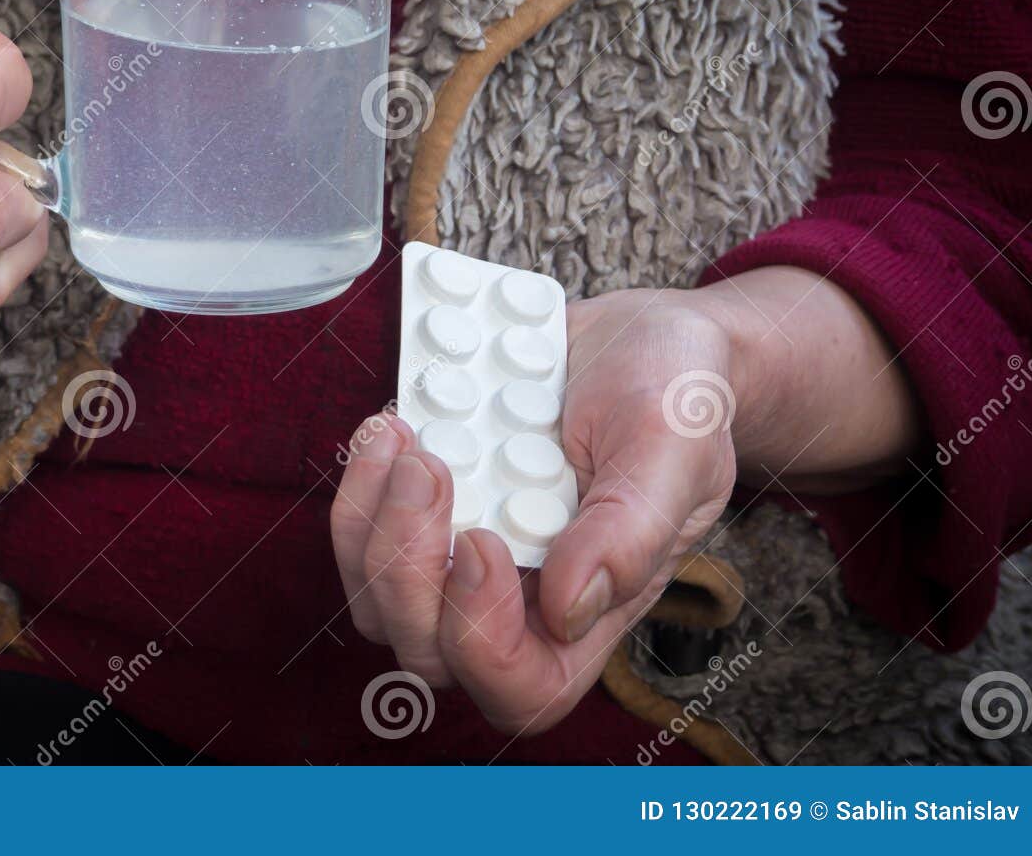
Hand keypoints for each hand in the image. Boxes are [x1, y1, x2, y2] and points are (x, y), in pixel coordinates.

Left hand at [331, 288, 737, 733]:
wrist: (634, 340)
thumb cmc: (670, 398)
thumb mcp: (671, 449)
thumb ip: (631, 533)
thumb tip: (568, 607)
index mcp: (592, 611)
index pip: (522, 690)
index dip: (482, 640)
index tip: (484, 540)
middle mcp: (520, 601)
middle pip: (428, 650)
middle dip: (406, 568)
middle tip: (430, 467)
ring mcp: (460, 561)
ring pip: (377, 602)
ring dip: (371, 527)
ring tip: (403, 442)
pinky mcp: (424, 515)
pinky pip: (360, 535)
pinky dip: (360, 486)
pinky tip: (390, 427)